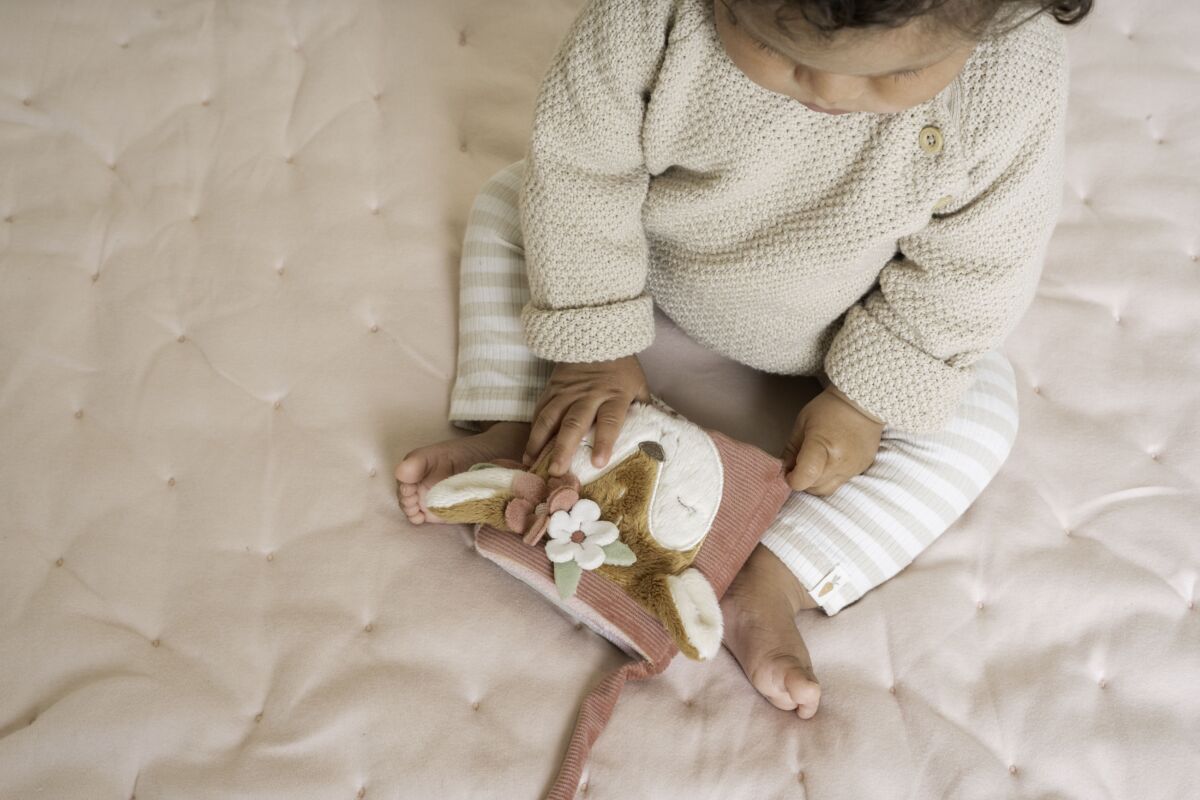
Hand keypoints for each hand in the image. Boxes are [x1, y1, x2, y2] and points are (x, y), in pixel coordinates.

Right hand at [523, 355, 651, 476]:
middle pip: (574, 423)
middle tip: (556, 471)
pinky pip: (540, 410)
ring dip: (539, 442)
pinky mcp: (552, 388)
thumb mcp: (638, 386)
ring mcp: (567, 391)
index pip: (610, 420)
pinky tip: (529, 449)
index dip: (604, 441)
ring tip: (532, 464)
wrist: (597, 336)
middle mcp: (588, 394)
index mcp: (614, 395)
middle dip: (563, 448)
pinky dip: (533, 430)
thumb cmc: (621, 369)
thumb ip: (642, 412)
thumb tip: (652, 441)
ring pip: (550, 418)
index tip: (598, 463)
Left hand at [781, 386, 884, 495]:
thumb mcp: (802, 424)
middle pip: (814, 487)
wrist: (863, 404)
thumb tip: (784, 470)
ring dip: (815, 482)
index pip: (805, 476)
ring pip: (827, 490)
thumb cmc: (828, 409)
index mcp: (822, 445)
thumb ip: (791, 450)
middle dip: (802, 480)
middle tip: (799, 465)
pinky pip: (839, 483)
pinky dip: (829, 477)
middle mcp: (840, 462)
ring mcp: (853, 468)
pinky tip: (829, 462)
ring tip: (814, 465)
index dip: (792, 479)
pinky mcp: (861, 470)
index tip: (789, 472)